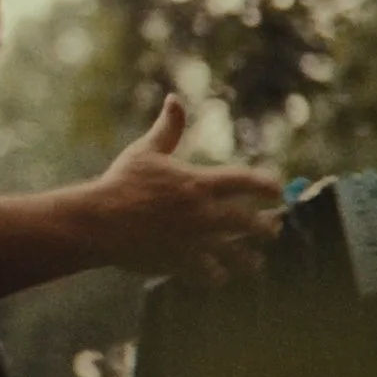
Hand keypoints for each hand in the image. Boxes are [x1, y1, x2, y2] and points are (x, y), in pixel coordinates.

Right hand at [82, 94, 283, 284]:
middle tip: (274, 229)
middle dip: (266, 227)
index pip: (246, 182)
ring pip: (234, 254)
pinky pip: (207, 273)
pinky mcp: (179, 262)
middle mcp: (202, 213)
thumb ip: (168, 129)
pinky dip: (216, 276)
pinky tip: (220, 277)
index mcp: (198, 183)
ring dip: (248, 260)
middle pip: (248, 222)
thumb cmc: (120, 183)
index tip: (278, 191)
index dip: (267, 186)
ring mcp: (193, 241)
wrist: (98, 222)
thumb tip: (175, 100)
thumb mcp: (145, 152)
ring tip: (255, 264)